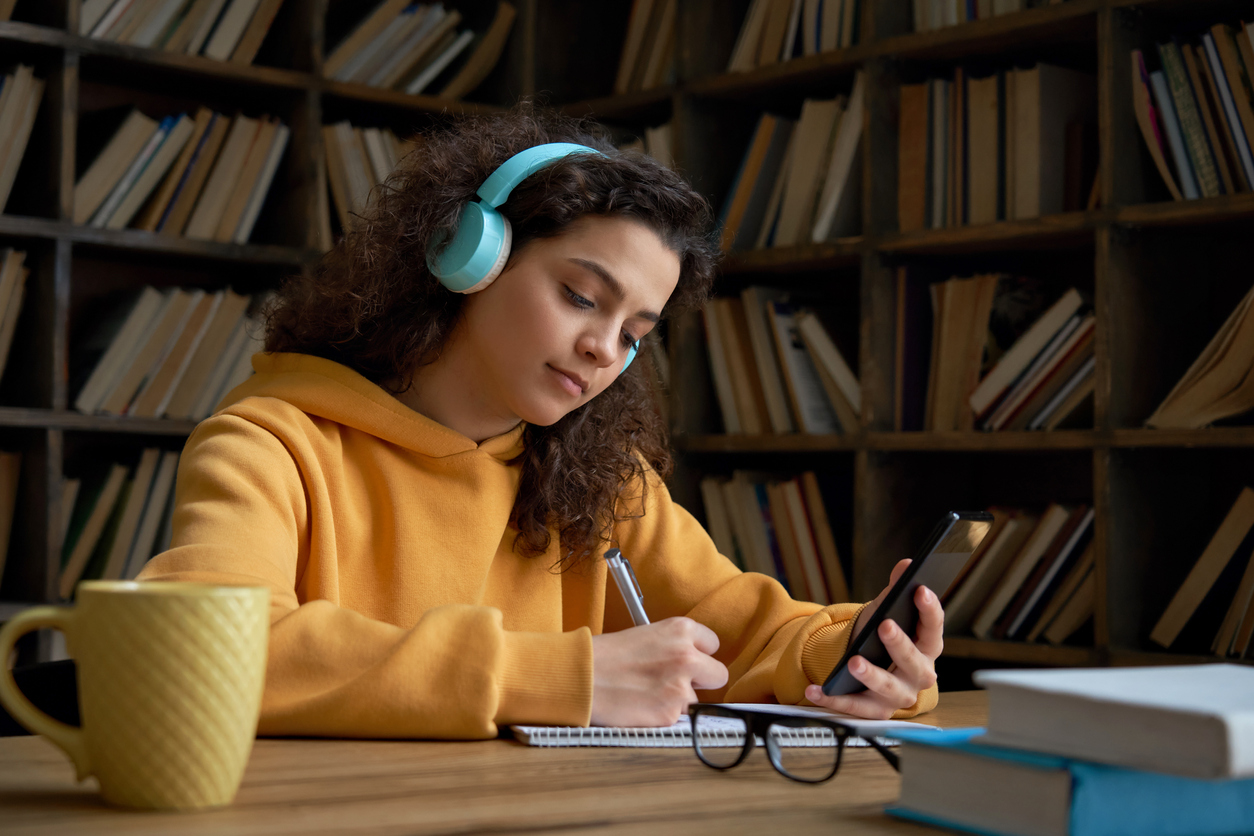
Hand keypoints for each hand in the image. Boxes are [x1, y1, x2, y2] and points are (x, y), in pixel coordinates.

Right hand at [590, 617, 728, 726]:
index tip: (686, 661)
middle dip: (701, 681)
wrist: (579, 677)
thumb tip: (693, 663)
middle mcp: (687, 656)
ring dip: (677, 702)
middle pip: (718, 675)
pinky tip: (642, 707)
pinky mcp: (670, 713)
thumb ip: (674, 646)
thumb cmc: (604, 655)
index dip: (699, 655)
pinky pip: (678, 719)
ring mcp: (681, 686)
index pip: (713, 644)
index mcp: (681, 629)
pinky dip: (662, 717)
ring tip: (646, 695)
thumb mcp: (646, 635)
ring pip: (695, 701)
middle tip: (675, 683)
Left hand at [803, 558, 942, 719]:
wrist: (869, 666)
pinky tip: (815, 689)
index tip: (920, 590)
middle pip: (914, 663)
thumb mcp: (886, 611)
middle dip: (900, 644)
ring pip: (887, 689)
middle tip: (885, 624)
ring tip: (853, 661)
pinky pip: (854, 706)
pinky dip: (834, 699)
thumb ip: (895, 590)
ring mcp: (898, 695)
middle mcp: (918, 675)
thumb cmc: (882, 637)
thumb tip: (905, 565)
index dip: (930, 610)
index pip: (934, 629)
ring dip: (871, 675)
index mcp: (927, 648)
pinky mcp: (874, 710)